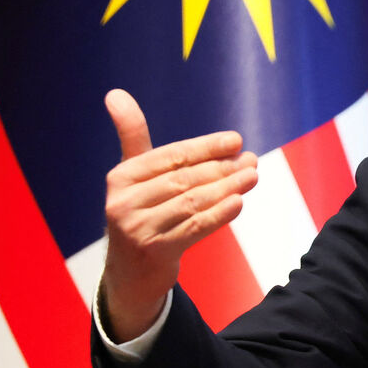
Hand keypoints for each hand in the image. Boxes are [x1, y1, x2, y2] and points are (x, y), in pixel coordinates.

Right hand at [100, 89, 257, 341]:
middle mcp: (123, 202)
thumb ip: (132, 136)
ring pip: (192, 203)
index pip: (170, 156)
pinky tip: (239, 202)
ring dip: (227, 188)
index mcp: (121, 177)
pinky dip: (219, 215)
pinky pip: (194, 229)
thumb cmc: (141, 212)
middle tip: (251, 160)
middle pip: (184, 179)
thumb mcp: (134, 176)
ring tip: (252, 176)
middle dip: (222, 168)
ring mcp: (137, 229)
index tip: (236, 140)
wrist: (130, 274)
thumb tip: (115, 93)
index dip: (205, 147)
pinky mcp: (154, 252)